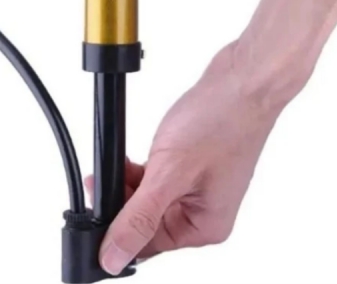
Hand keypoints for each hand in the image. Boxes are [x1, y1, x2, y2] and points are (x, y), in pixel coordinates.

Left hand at [85, 42, 305, 275]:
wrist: (242, 80)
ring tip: (123, 160)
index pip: (147, 245)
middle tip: (102, 177)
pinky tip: (141, 152)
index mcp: (205, 226)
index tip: (94, 206)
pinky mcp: (195, 165)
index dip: (116, 228)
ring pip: (152, 197)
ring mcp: (200, 187)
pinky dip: (146, 167)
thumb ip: (139, 217)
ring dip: (131, 182)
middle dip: (123, 199)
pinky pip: (161, 177)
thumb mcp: (170, 174)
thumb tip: (113, 258)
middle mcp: (204, 211)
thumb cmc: (222, 121)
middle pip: (148, 221)